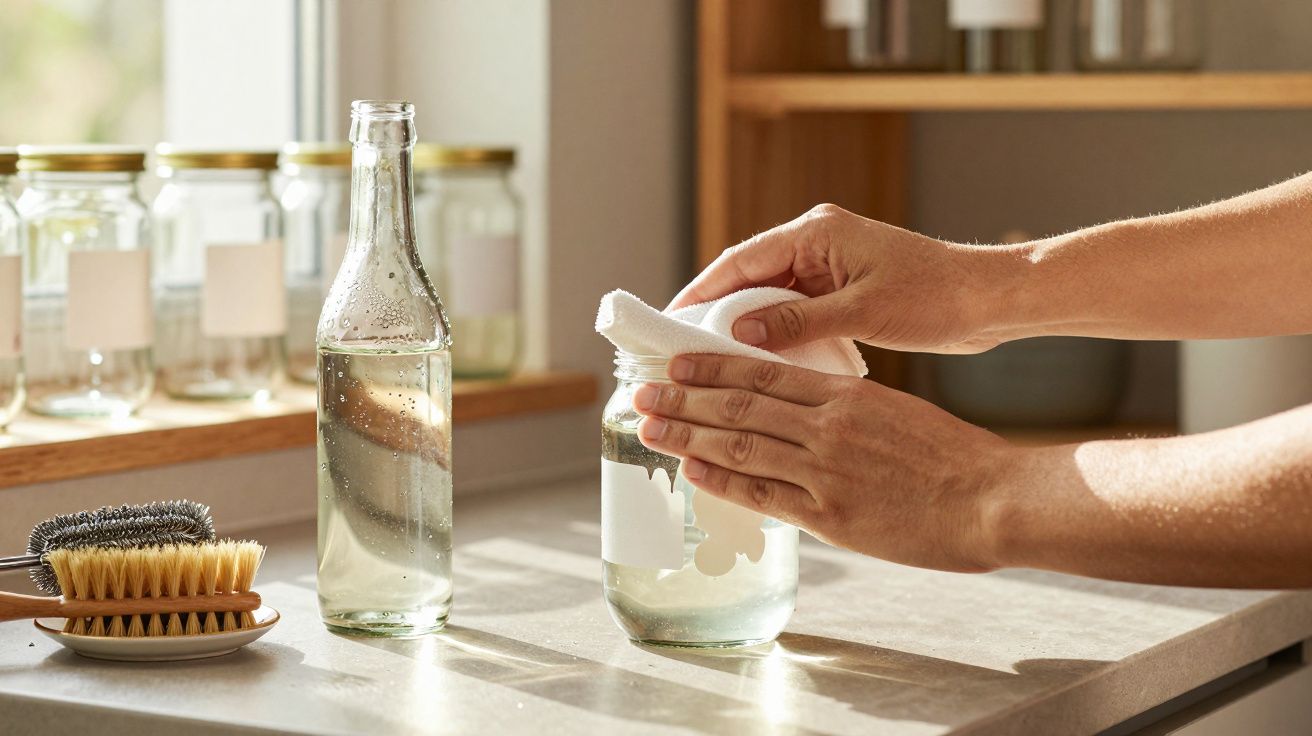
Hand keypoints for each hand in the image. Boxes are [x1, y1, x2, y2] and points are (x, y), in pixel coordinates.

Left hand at [632, 353, 1016, 573]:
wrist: (993, 498)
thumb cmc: (955, 458)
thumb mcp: (898, 415)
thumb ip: (848, 414)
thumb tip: (806, 419)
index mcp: (846, 395)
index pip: (763, 373)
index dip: (712, 366)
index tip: (676, 362)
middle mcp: (827, 426)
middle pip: (739, 405)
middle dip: (684, 398)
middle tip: (642, 391)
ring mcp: (825, 470)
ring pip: (740, 445)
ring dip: (688, 434)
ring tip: (649, 425)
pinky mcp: (830, 514)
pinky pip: (763, 493)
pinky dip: (722, 480)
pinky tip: (692, 469)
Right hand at [669, 204, 1020, 353]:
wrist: (990, 300)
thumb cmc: (936, 296)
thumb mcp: (862, 311)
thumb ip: (797, 321)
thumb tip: (740, 331)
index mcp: (817, 232)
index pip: (739, 260)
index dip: (700, 291)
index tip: (669, 321)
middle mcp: (817, 242)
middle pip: (748, 277)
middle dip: (715, 311)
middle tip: (682, 349)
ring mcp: (830, 265)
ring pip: (769, 296)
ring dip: (744, 325)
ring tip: (711, 362)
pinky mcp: (843, 288)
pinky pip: (794, 309)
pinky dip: (774, 332)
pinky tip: (759, 362)